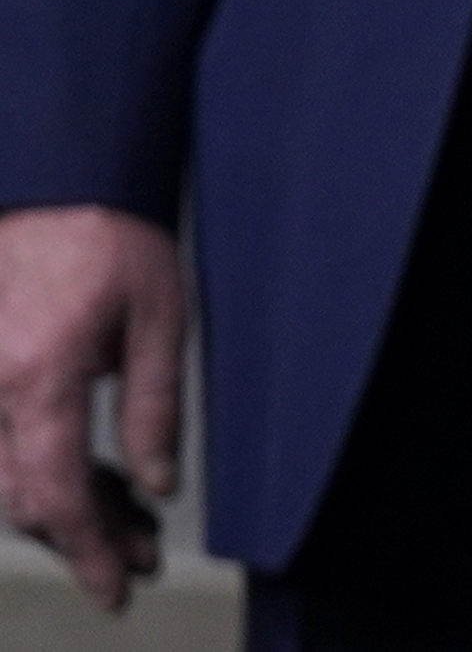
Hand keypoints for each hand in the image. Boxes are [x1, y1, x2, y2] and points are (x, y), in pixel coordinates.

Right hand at [0, 204, 182, 608]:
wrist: (55, 183)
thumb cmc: (112, 239)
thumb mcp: (159, 317)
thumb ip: (154, 407)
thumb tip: (157, 485)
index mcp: (39, 373)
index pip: (54, 492)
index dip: (87, 548)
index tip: (117, 584)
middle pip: (22, 498)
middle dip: (80, 536)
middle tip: (137, 552)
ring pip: (4, 480)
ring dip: (60, 508)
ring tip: (124, 518)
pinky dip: (36, 473)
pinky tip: (85, 479)